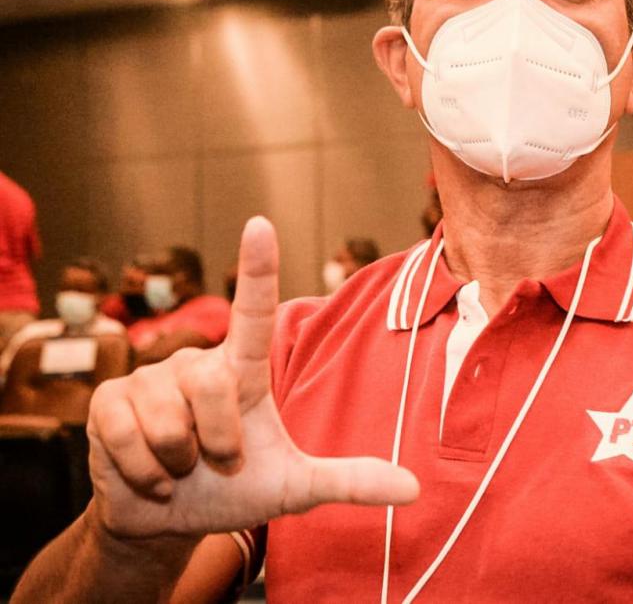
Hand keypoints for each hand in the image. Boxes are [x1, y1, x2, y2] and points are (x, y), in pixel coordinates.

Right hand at [87, 217, 418, 538]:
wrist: (167, 519)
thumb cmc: (232, 489)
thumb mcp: (293, 488)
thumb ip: (350, 481)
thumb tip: (415, 488)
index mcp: (242, 371)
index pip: (251, 311)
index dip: (256, 267)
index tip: (261, 222)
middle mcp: (197, 363)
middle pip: (214, 390)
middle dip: (219, 444)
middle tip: (215, 462)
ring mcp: (149, 378)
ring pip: (172, 421)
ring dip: (179, 463)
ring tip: (180, 465)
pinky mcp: (109, 402)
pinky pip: (128, 437)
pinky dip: (144, 472)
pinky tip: (148, 474)